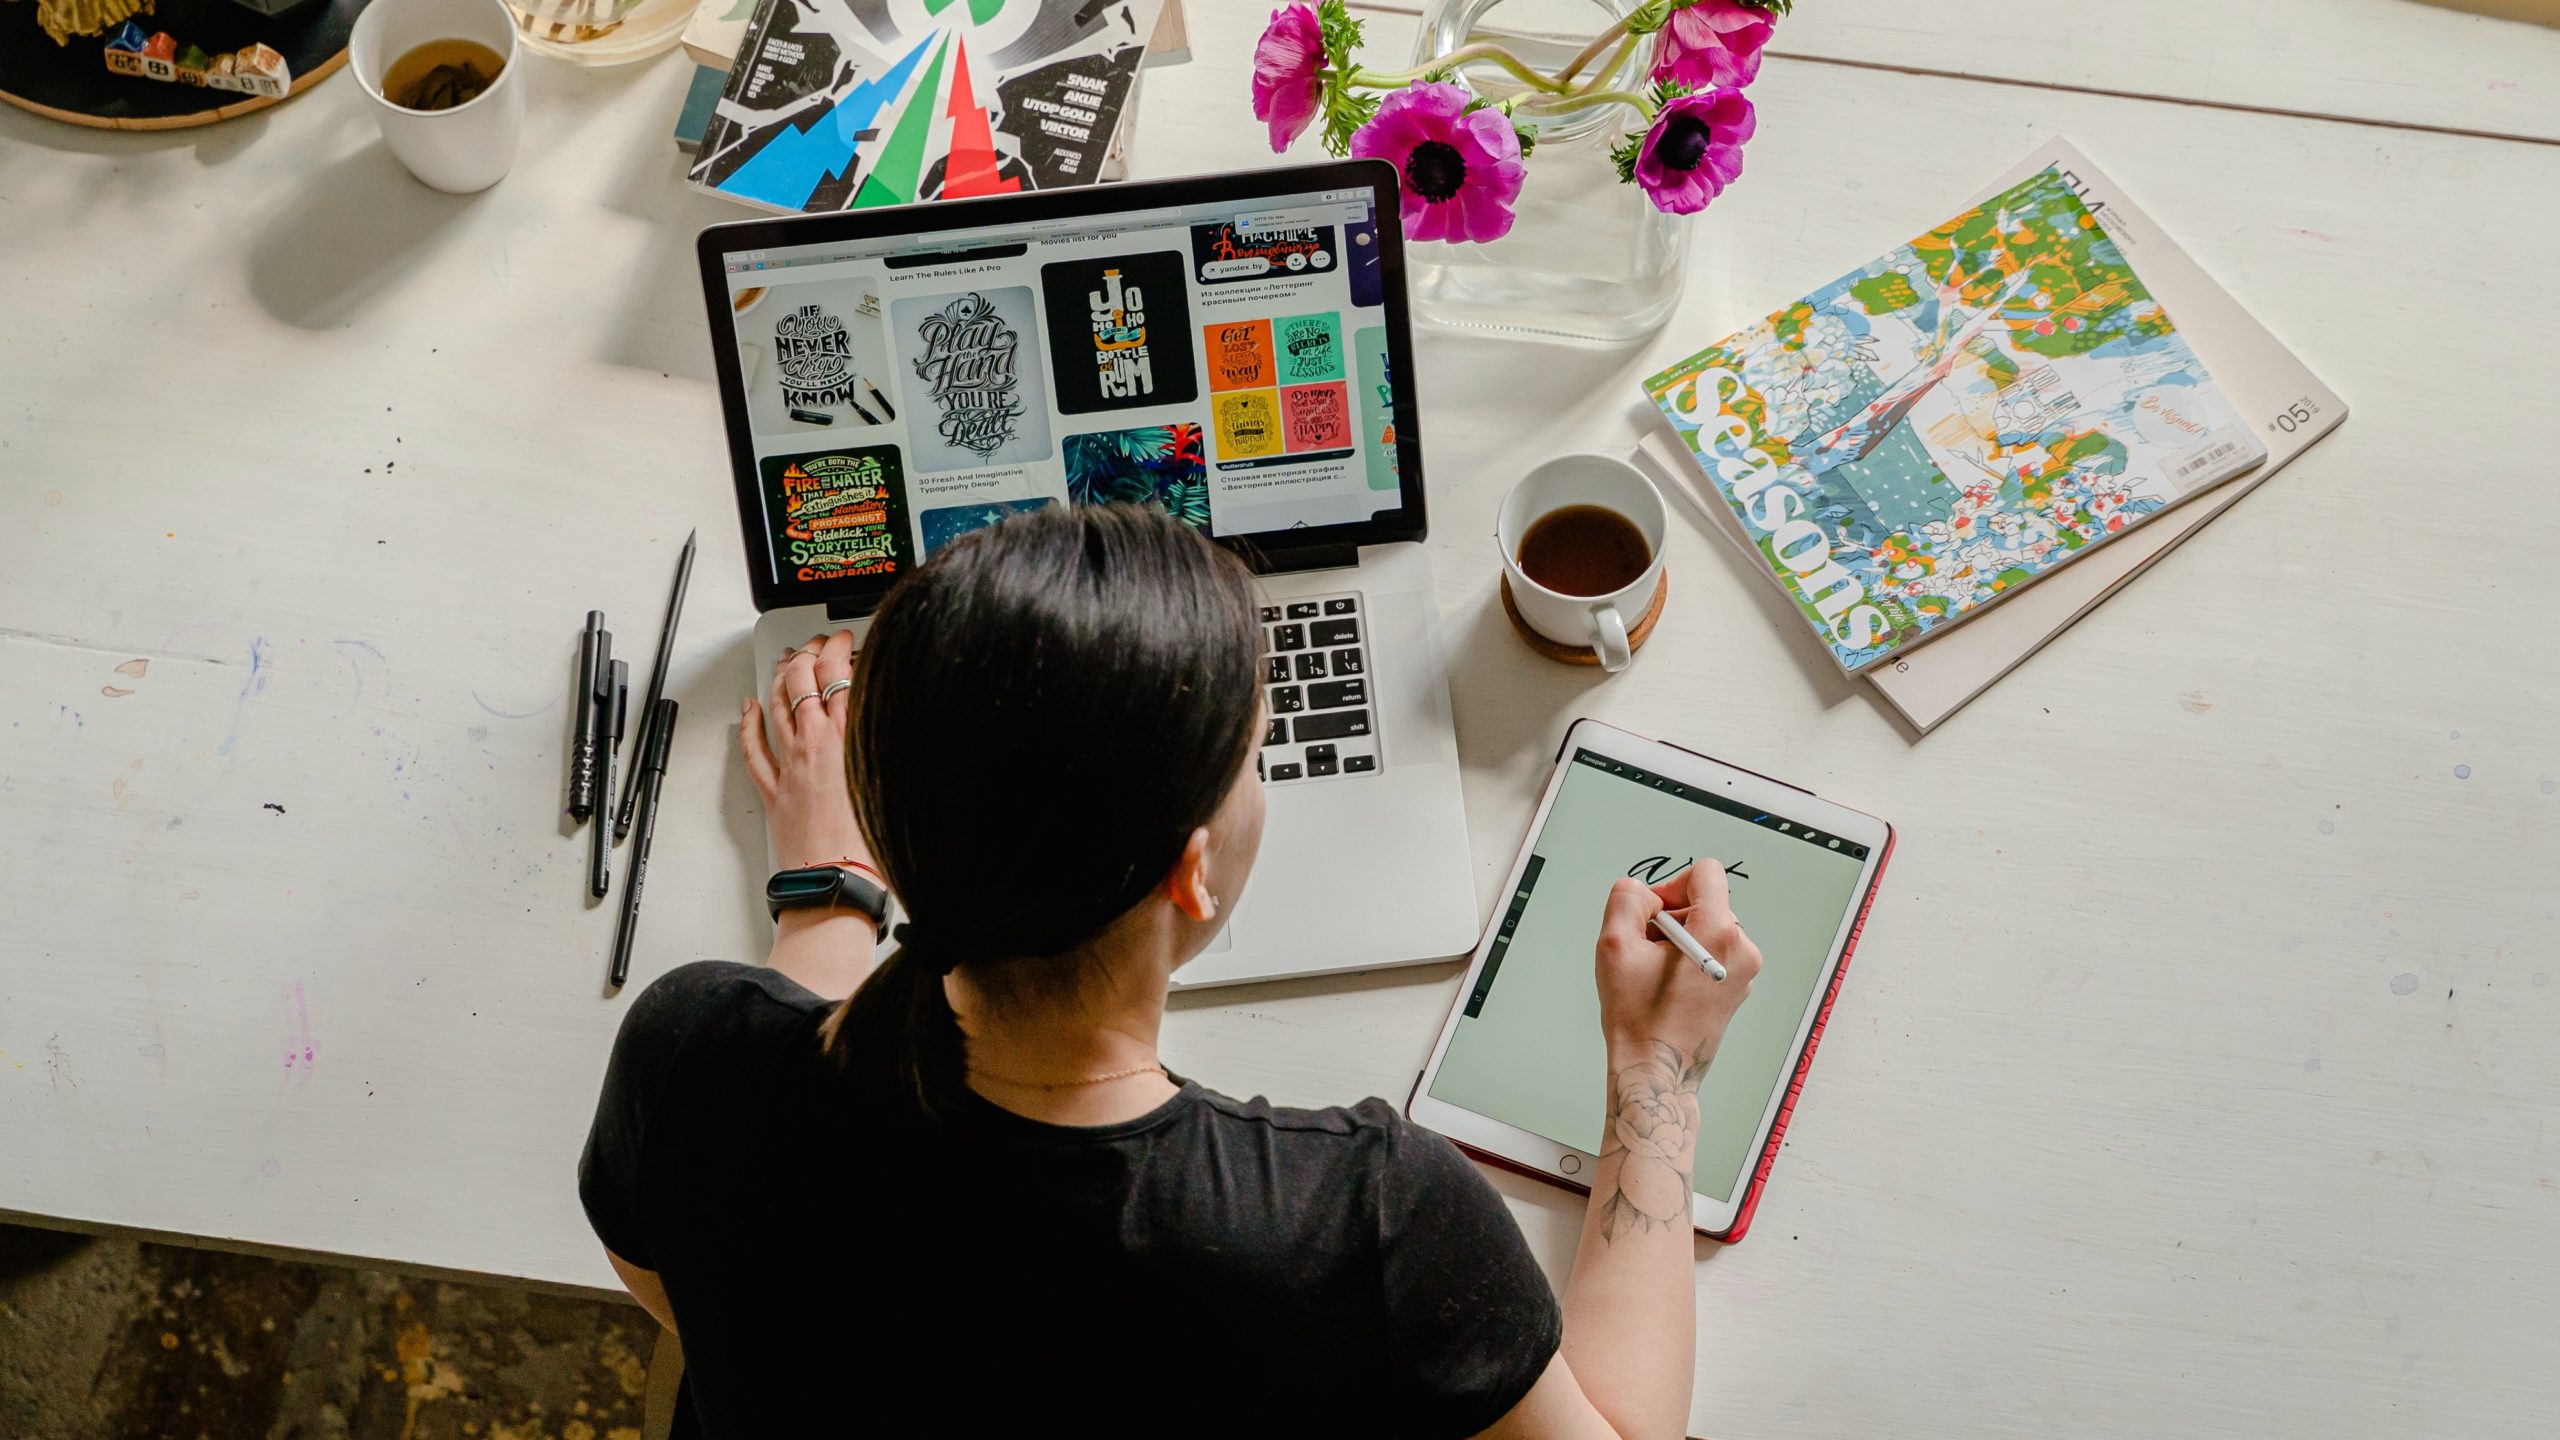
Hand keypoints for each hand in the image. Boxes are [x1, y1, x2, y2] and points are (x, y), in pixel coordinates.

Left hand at [741, 631, 870, 873]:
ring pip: (775, 706)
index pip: (839, 674)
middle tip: (817, 644)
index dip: (839, 648)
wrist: (840, 881)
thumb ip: (888, 740)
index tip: (844, 639)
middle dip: (808, 653)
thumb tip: (889, 715)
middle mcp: (815, 745)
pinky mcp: (775, 790)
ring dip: (779, 677)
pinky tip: (748, 708)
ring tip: (786, 661)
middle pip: (802, 681)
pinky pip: (753, 749)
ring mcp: (790, 765)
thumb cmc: (872, 843)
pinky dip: (749, 723)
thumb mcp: (894, 777)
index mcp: (849, 738)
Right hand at [1593, 860, 1761, 1066]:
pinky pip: (1713, 951)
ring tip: (1656, 973)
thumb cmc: (1638, 1016)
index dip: (1671, 884)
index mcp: (1719, 932)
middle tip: (1647, 951)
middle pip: (1705, 902)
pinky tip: (1669, 986)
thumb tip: (1645, 893)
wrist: (1655, 1069)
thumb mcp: (1614, 944)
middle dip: (1672, 917)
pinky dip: (1689, 958)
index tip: (1654, 914)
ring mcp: (1744, 971)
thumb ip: (1627, 899)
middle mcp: (1742, 949)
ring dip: (1678, 939)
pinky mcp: (1737, 986)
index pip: (1706, 873)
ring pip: (1707, 927)